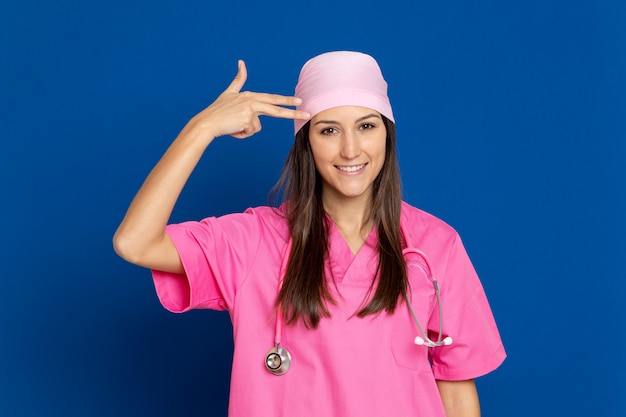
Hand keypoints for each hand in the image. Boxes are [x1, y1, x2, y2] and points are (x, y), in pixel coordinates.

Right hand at [189, 60, 309, 139]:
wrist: (207, 122)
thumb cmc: (218, 110)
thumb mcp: (229, 92)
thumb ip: (238, 79)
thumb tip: (242, 61)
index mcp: (250, 96)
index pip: (272, 99)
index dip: (287, 100)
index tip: (300, 101)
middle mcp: (252, 101)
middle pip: (276, 108)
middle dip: (293, 112)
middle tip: (307, 113)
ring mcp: (250, 110)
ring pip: (257, 127)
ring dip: (246, 130)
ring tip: (233, 126)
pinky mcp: (247, 119)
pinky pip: (250, 132)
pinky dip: (241, 134)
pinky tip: (233, 129)